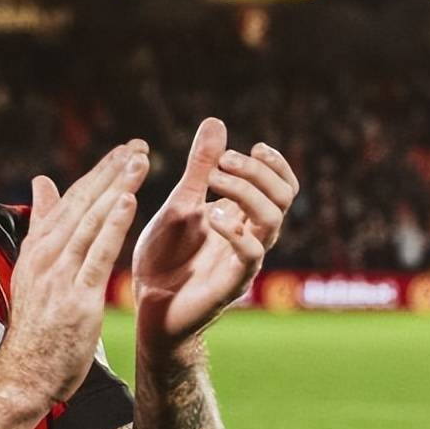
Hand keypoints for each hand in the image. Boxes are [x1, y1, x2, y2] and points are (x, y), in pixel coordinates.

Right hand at [0, 140, 149, 403]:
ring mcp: (60, 275)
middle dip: (111, 172)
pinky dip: (111, 226)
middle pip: (82, 204)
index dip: (98, 173)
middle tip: (138, 146)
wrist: (25, 374)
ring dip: (115, 188)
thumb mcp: (33, 270)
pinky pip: (97, 255)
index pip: (71, 201)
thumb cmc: (35, 327)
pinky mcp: (77, 297)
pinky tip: (128, 203)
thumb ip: (42, 225)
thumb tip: (43, 181)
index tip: (123, 150)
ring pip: (91, 222)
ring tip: (138, 162)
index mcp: (38, 248)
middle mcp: (47, 256)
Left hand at [132, 118, 297, 353]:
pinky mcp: (230, 285)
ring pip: (272, 223)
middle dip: (258, 172)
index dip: (276, 165)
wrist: (147, 306)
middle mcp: (251, 238)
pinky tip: (213, 215)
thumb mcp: (180, 203)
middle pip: (282, 199)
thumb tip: (216, 122)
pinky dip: (236, 231)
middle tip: (223, 162)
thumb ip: (200, 167)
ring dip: (247, 193)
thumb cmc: (164, 257)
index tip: (254, 146)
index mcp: (242, 217)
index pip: (282, 187)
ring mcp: (243, 262)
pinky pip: (249, 257)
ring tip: (215, 180)